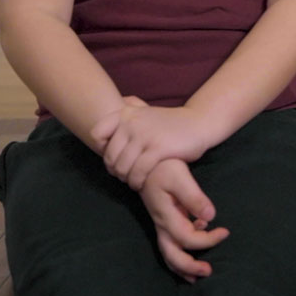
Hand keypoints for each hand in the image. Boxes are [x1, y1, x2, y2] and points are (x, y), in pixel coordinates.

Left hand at [93, 97, 211, 189]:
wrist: (198, 123)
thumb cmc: (168, 124)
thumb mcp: (144, 114)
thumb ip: (125, 120)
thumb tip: (101, 133)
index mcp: (127, 113)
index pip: (97, 134)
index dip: (102, 150)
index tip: (116, 156)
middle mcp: (132, 122)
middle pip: (110, 156)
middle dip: (116, 170)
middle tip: (125, 175)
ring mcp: (145, 135)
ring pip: (123, 166)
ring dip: (126, 179)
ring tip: (133, 181)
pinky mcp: (158, 148)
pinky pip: (138, 172)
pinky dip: (137, 182)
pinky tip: (142, 183)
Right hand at [140, 158, 229, 282]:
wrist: (145, 159)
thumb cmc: (164, 166)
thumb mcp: (180, 178)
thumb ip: (194, 198)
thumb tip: (211, 218)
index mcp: (167, 217)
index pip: (188, 239)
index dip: (208, 240)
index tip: (225, 232)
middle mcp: (162, 224)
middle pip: (172, 256)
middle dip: (190, 268)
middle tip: (208, 271)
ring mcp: (160, 223)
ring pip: (168, 253)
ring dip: (183, 266)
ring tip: (198, 273)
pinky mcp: (162, 218)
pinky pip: (170, 242)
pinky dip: (180, 250)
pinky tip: (195, 241)